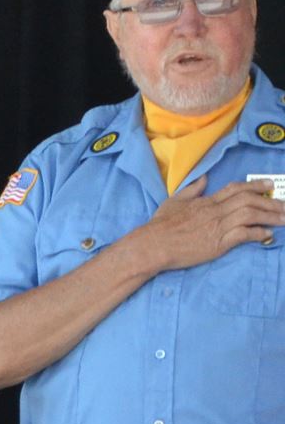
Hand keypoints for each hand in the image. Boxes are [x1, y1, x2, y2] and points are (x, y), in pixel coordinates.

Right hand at [138, 178, 284, 272]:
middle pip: (249, 201)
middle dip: (270, 202)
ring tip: (284, 219)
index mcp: (206, 201)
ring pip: (250, 215)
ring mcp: (217, 226)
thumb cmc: (160, 225)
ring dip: (270, 216)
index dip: (255, 186)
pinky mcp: (218, 243)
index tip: (269, 185)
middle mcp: (215, 211)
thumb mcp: (173, 202)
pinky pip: (244, 234)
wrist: (153, 244)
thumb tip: (204, 179)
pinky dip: (258, 233)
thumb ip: (191, 190)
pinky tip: (267, 234)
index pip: (235, 189)